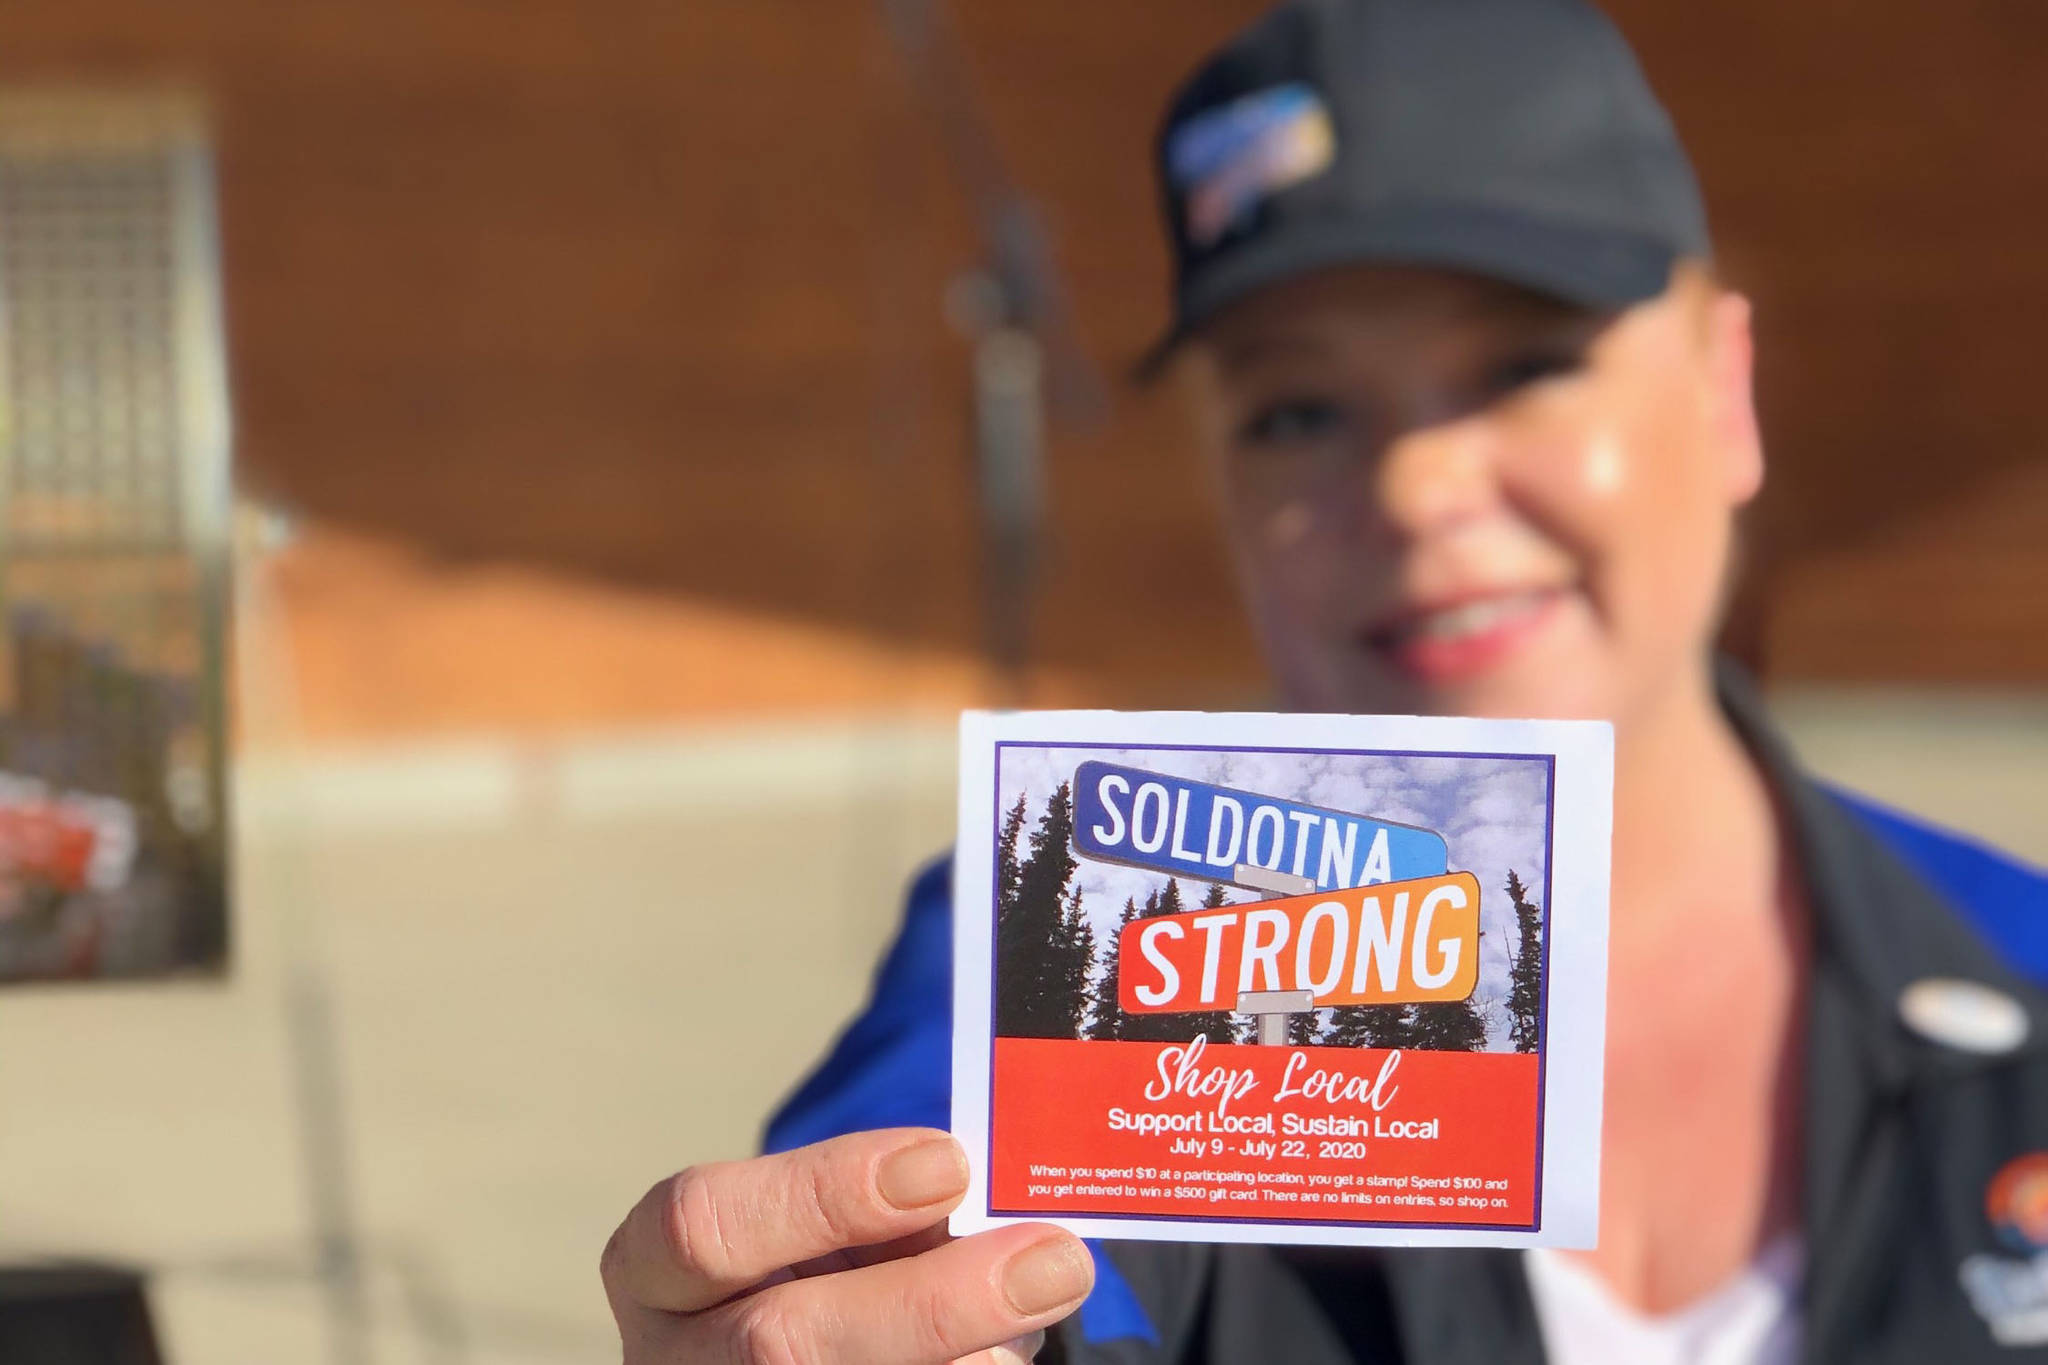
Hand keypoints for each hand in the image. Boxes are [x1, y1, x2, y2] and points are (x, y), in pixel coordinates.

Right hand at [601, 1127, 1094, 1363]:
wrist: (821, 1339)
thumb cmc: (831, 1263)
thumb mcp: (834, 1221)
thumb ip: (892, 1207)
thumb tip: (1004, 1205)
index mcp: (656, 1268)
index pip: (703, 1223)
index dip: (827, 1191)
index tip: (949, 1163)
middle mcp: (673, 1359)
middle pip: (782, 1342)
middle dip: (933, 1302)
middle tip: (1055, 1260)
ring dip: (973, 1357)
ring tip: (1048, 1298)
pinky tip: (1006, 1349)